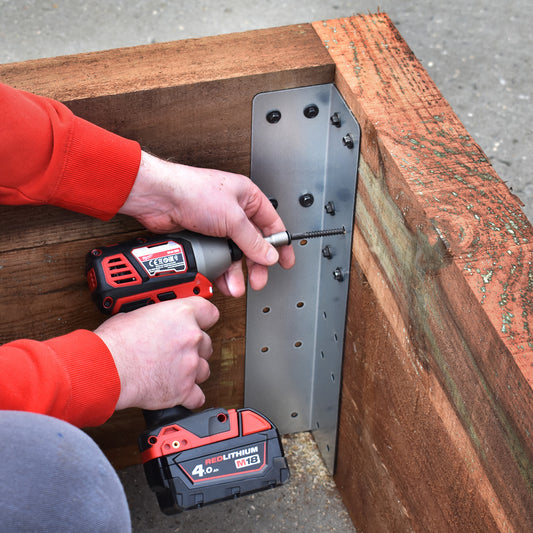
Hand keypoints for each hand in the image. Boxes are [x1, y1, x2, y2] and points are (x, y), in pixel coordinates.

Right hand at [94, 297, 218, 410]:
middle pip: (206, 343)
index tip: (201, 323)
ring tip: (174, 372)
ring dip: (192, 371)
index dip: (204, 318)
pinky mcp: (184, 390)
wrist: (106, 369)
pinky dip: (189, 397)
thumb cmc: (114, 342)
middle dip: (194, 348)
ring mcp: (190, 365)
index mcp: (181, 314)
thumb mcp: (134, 315)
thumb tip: (151, 321)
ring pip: (204, 369)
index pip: (210, 312)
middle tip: (177, 352)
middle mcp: (191, 338)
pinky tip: (179, 393)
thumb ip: (154, 317)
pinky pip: (198, 396)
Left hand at [119, 151, 295, 295]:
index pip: (271, 223)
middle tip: (258, 280)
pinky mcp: (202, 237)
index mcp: (247, 198)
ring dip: (235, 272)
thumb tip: (269, 255)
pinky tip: (221, 279)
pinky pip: (217, 258)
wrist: (158, 198)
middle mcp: (233, 211)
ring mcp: (217, 225)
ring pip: (233, 254)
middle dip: (255, 264)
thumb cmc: (191, 191)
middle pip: (252, 243)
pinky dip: (219, 270)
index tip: (286, 261)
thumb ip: (252, 240)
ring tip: (236, 286)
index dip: (280, 244)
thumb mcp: (232, 218)